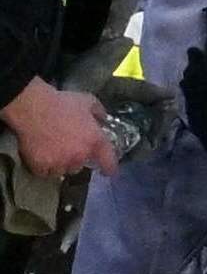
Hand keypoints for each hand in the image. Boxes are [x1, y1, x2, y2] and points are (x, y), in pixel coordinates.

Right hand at [2, 77, 116, 182]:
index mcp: (94, 141)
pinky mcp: (42, 166)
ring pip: (63, 170)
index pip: (108, 163)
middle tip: (66, 146)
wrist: (31, 107)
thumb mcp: (87, 101)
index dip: (109, 168)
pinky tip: (40, 155)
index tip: (107, 171)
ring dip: (60, 163)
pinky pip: (45, 172)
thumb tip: (103, 119)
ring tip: (52, 150)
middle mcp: (80, 155)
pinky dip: (43, 167)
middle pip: (81, 165)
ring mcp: (60, 162)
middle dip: (75, 158)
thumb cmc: (60, 103)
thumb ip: (99, 112)